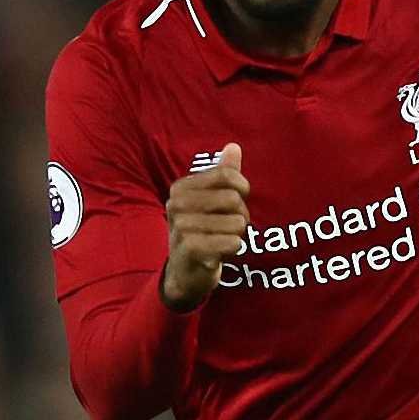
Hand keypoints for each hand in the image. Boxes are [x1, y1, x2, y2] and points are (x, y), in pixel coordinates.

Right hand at [161, 143, 249, 310]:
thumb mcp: (211, 201)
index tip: (238, 200)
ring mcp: (180, 226)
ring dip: (237, 235)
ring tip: (221, 241)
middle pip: (233, 198)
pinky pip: (232, 242)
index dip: (242, 188)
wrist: (184, 273)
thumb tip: (234, 146)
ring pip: (237, 222)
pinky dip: (233, 248)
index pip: (227, 175)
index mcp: (181, 187)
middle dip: (241, 215)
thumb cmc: (202, 231)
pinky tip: (219, 254)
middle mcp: (177, 204)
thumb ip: (224, 173)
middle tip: (229, 227)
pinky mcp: (190, 248)